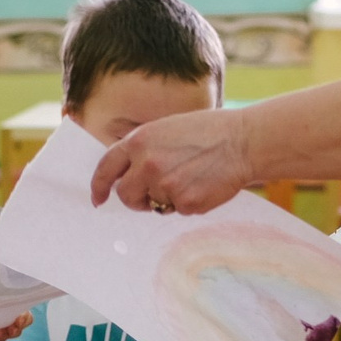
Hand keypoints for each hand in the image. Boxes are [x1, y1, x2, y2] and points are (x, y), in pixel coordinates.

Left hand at [88, 107, 255, 214]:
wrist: (242, 141)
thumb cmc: (208, 132)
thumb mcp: (166, 129)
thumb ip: (144, 150)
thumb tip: (129, 175)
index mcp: (139, 141)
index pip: (106, 168)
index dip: (99, 186)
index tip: (98, 198)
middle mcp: (147, 164)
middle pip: (126, 195)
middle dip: (136, 198)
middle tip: (151, 195)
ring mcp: (165, 185)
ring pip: (154, 205)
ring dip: (166, 198)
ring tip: (189, 178)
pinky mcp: (184, 202)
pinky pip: (177, 210)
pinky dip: (187, 202)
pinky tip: (203, 184)